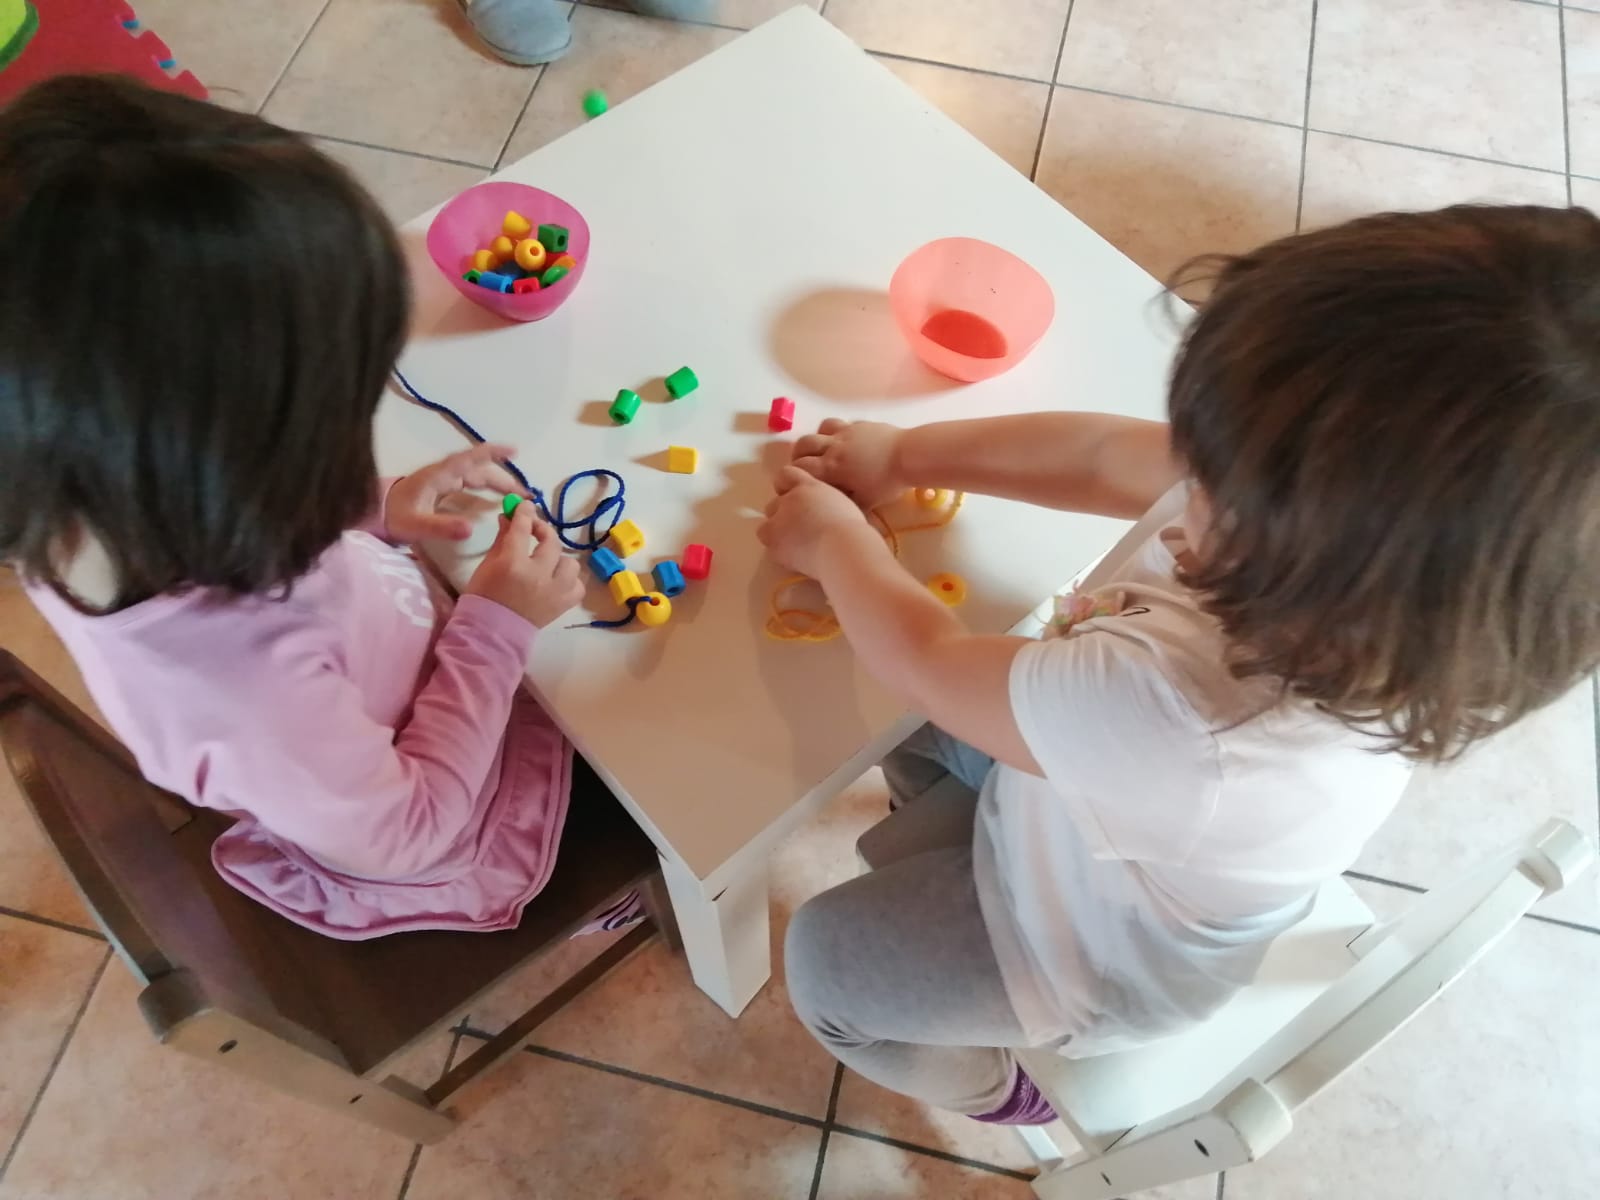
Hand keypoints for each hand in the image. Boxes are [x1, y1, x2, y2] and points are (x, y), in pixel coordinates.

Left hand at [385, 444, 525, 542]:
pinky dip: (489, 487)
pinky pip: (473, 482)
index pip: (470, 458)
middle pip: (480, 470)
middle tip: (527, 496)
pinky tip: (499, 496)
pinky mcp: (446, 487)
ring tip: (520, 496)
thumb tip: (470, 529)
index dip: (492, 453)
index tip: (514, 451)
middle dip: (504, 480)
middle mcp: (446, 473)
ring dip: (499, 483)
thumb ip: (441, 527)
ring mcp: (446, 479)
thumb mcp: (416, 525)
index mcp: (440, 475)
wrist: (376, 511)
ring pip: (478, 476)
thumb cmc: (394, 516)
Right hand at [464, 500, 584, 627]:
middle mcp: (538, 576)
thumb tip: (510, 517)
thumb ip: (503, 539)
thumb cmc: (484, 596)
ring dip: (558, 559)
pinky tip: (557, 580)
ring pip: (570, 563)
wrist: (491, 633)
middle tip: (534, 530)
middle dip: (543, 530)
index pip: (523, 528)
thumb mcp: (488, 564)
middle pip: (551, 541)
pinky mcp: (563, 605)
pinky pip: (578, 586)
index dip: (525, 513)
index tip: (526, 506)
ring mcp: (554, 592)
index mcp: (513, 564)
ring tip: (547, 562)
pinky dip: (570, 580)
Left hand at [758, 466, 876, 578]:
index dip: (786, 488)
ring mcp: (779, 519)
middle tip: (802, 531)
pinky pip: (769, 544)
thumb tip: (820, 512)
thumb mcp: (841, 506)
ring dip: (778, 534)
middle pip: (774, 504)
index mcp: (808, 486)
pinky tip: (796, 558)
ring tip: (797, 546)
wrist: (843, 548)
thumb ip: (824, 503)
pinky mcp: (774, 540)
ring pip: (767, 526)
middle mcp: (789, 498)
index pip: (786, 475)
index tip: (795, 502)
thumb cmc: (853, 529)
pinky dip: (779, 551)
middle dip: (783, 517)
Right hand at [790, 419, 904, 510]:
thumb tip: (836, 512)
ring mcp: (847, 432)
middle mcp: (833, 446)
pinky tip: (847, 441)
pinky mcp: (861, 424)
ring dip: (817, 438)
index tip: (793, 480)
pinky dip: (839, 432)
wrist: (909, 455)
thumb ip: (847, 505)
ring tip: (823, 448)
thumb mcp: (867, 502)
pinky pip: (843, 424)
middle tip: (803, 464)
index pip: (800, 467)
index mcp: (831, 467)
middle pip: (804, 444)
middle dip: (798, 454)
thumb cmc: (887, 482)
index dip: (792, 474)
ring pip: (821, 428)